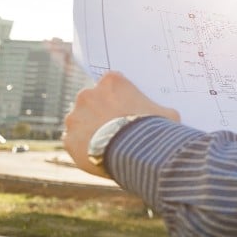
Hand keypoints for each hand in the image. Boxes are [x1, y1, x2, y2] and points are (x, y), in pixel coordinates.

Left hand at [64, 71, 180, 176]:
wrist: (135, 153)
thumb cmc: (154, 128)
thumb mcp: (167, 114)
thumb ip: (157, 109)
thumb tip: (164, 116)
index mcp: (112, 82)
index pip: (112, 83)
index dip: (120, 97)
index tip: (127, 108)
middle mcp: (88, 94)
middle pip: (93, 101)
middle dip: (102, 112)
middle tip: (118, 128)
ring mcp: (75, 116)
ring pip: (81, 121)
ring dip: (91, 130)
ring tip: (110, 145)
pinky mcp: (68, 138)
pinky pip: (75, 141)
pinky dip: (85, 148)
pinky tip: (100, 155)